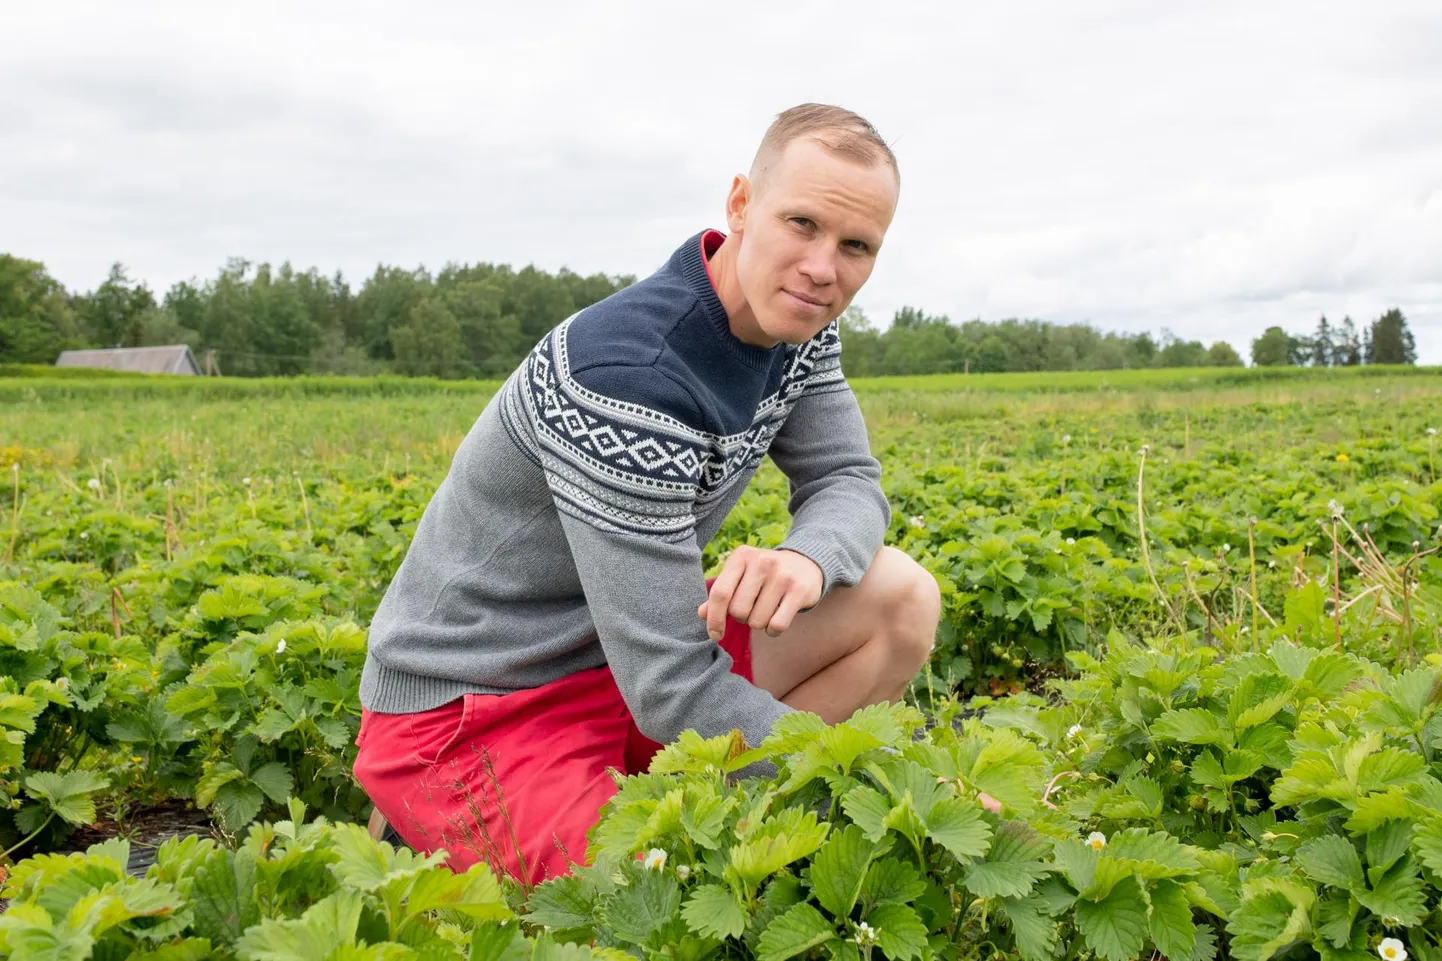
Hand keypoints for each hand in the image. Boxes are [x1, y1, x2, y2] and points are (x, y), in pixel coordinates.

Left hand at [698, 546, 823, 639]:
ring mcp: (782, 575)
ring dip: (759, 623)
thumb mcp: (741, 575)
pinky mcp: (799, 590)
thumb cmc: (764, 575)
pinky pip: (777, 625)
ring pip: (757, 621)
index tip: (715, 635)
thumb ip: (721, 593)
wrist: (805, 563)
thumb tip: (702, 613)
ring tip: (767, 609)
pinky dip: (773, 630)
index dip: (714, 618)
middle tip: (752, 608)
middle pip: (738, 611)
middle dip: (742, 618)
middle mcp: (762, 562)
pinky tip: (777, 618)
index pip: (720, 593)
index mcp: (742, 556)